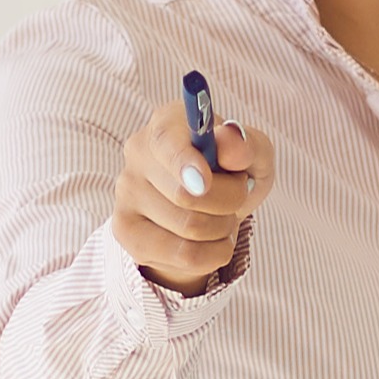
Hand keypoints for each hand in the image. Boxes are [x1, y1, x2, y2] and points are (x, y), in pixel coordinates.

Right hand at [111, 117, 269, 291]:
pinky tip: (210, 242)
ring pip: (189, 228)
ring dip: (223, 229)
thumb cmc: (232, 175)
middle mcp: (138, 152)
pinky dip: (212, 254)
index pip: (166, 141)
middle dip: (229, 202)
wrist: (211, 213)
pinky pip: (183, 255)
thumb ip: (248, 145)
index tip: (204, 182)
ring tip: (223, 218)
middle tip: (237, 196)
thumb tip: (231, 138)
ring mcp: (126, 192)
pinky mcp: (124, 230)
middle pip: (186, 195)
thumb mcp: (254, 158)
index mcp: (168, 123)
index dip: (184, 163)